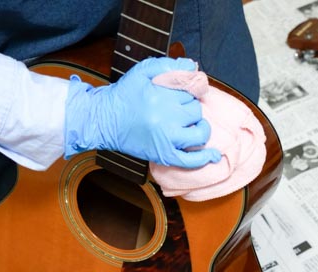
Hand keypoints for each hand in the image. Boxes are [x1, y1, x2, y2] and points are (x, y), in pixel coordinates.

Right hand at [64, 57, 220, 167]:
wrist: (103, 121)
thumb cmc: (123, 95)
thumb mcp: (142, 71)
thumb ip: (168, 64)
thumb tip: (193, 66)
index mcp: (161, 95)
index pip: (191, 90)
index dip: (188, 90)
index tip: (182, 92)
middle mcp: (166, 117)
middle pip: (195, 110)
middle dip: (189, 108)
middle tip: (176, 109)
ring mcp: (166, 138)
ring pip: (199, 132)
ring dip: (200, 128)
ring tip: (191, 125)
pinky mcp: (163, 155)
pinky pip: (190, 160)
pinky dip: (204, 158)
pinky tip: (214, 155)